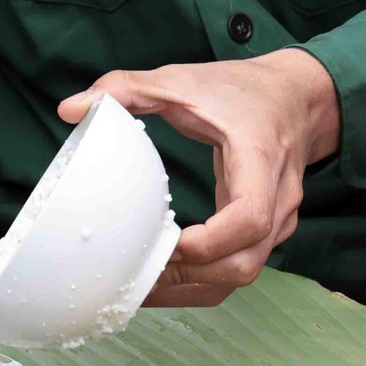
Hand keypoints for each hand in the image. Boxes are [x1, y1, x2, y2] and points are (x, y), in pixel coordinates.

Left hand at [61, 49, 341, 306]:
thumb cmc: (241, 89)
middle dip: (192, 277)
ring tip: (144, 285)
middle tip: (140, 273)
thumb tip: (69, 108)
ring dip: (196, 286)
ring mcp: (279, 220)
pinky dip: (205, 279)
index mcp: (260, 160)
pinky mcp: (269, 231)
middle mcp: (278, 199)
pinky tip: (168, 275)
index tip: (171, 241)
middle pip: (246, 262)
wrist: (297, 97)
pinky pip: (240, 265)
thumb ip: (126, 88)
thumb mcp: (182, 79)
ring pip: (244, 274)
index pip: (250, 217)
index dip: (211, 242)